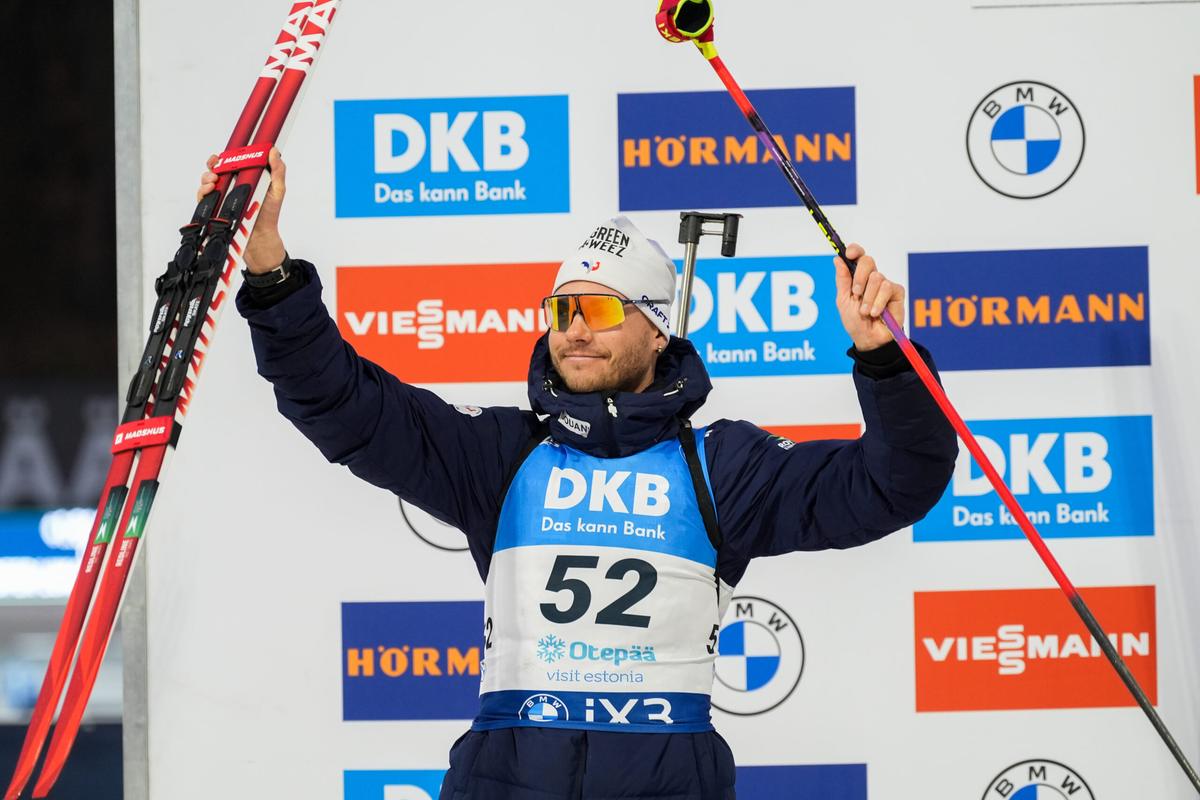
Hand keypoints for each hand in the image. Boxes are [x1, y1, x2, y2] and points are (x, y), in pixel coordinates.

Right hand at [196, 147, 287, 273]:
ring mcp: (222, 195)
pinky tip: (209, 190)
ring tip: (213, 181)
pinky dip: (202, 192)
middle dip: (212, 165)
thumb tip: (273, 151)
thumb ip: (278, 170)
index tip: (222, 156)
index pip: (231, 161)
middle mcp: (232, 184)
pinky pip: (203, 197)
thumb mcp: (278, 189)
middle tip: (215, 168)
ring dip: (207, 178)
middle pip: (216, 169)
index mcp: (245, 176)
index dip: (224, 156)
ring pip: (207, 181)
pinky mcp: (215, 207)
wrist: (261, 236)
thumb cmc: (269, 213)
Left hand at [834, 243, 904, 351]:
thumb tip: (837, 259)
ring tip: (865, 312)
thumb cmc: (855, 321)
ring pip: (877, 277)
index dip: (855, 250)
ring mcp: (884, 284)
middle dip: (860, 276)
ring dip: (868, 297)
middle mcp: (872, 278)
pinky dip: (878, 302)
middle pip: (868, 261)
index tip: (849, 254)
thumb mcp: (843, 301)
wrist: (869, 339)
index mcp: (857, 277)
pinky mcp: (897, 292)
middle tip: (856, 293)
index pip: (858, 256)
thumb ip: (842, 280)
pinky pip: (888, 288)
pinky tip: (875, 313)